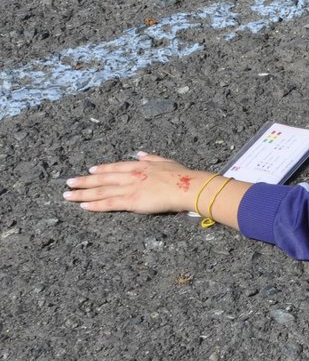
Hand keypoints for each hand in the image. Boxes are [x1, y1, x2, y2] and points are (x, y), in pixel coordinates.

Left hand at [63, 152, 211, 214]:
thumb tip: (140, 154)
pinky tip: (83, 206)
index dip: (101, 169)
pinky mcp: (131, 201)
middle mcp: (131, 175)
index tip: (89, 170)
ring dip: (83, 193)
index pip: (115, 167)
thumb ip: (151, 157)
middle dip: (84, 181)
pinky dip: (95, 205)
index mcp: (139, 166)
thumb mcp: (166, 161)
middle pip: (102, 178)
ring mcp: (129, 188)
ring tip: (68, 195)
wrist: (187, 187)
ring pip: (101, 191)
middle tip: (68, 183)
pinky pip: (109, 204)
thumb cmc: (181, 175)